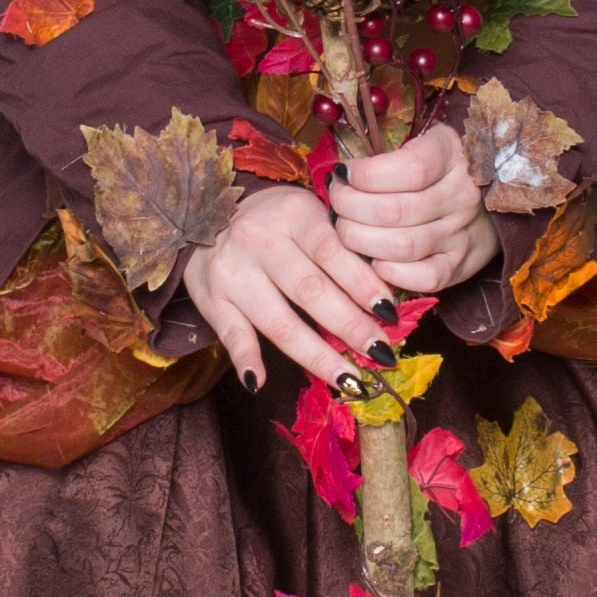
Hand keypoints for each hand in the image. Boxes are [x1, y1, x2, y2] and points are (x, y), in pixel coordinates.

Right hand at [183, 179, 400, 389]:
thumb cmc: (275, 220)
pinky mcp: (212, 298)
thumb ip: (340, 246)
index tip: (390, 315)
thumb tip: (383, 298)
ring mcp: (232, 272)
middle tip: (380, 354)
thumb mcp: (309, 215)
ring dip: (316, 355)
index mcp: (292, 214)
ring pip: (278, 321)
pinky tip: (259, 382)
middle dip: (350, 327)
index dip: (363, 285)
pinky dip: (244, 358)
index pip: (332, 252)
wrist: (206, 215)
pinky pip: (230, 333)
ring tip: (348, 380)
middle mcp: (258, 240)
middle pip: (310, 291)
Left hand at [328, 121, 500, 295]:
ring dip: (360, 240)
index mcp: (451, 156)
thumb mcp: (425, 144)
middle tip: (337, 205)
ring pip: (402, 246)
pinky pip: (425, 278)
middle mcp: (461, 195)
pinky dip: (391, 273)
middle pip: (394, 210)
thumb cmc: (441, 169)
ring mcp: (462, 233)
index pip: (408, 169)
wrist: (490, 201)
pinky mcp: (460, 265)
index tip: (344, 174)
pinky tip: (374, 261)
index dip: (365, 174)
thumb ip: (389, 155)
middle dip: (350, 208)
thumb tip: (340, 175)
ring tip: (346, 230)